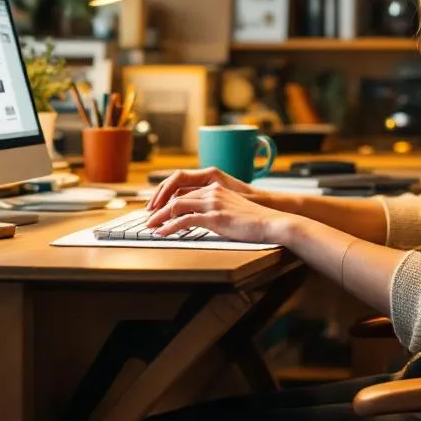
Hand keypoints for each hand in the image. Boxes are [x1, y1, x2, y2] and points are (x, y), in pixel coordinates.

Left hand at [144, 182, 301, 244]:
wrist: (271, 222)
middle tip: (149, 219)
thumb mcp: (232, 208)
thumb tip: (204, 219)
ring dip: (160, 217)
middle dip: (159, 208)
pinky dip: (169, 227)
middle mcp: (212, 192)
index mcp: (215, 187)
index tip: (158, 210)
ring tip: (150, 227)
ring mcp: (212, 203)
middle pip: (176, 196)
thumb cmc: (255, 219)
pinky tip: (162, 233)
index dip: (168, 200)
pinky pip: (184, 220)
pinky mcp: (214, 217)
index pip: (184, 190)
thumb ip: (217, 209)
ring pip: (176, 206)